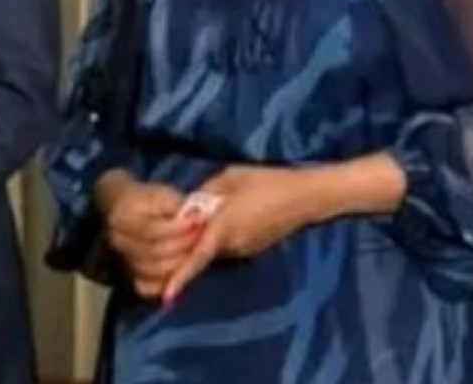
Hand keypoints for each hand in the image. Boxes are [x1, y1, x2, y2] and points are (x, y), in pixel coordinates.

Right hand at [95, 171, 198, 299]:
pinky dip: (165, 283)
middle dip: (182, 246)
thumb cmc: (147, 201)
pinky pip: (147, 287)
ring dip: (179, 263)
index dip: (176, 229)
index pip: (150, 229)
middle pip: (153, 252)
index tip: (197, 222)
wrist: (126, 211)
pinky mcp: (129, 275)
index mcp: (122, 218)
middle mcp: (118, 241)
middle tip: (201, 237)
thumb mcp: (161, 194)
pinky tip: (180, 271)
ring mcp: (122, 259)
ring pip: (153, 270)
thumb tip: (197, 216)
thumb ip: (177, 206)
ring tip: (194, 250)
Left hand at [161, 165, 318, 303]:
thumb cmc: (267, 182)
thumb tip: (189, 205)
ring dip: (205, 239)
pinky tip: (229, 218)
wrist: (305, 197)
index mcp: (223, 227)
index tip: (167, 295)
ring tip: (205, 217)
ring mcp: (244, 250)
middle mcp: (232, 245)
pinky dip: (221, 238)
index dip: (181, 276)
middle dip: (186, 246)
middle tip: (173, 229)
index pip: (197, 256)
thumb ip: (206, 192)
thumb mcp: (230, 177)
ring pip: (215, 249)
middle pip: (201, 251)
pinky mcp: (253, 249)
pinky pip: (228, 246)